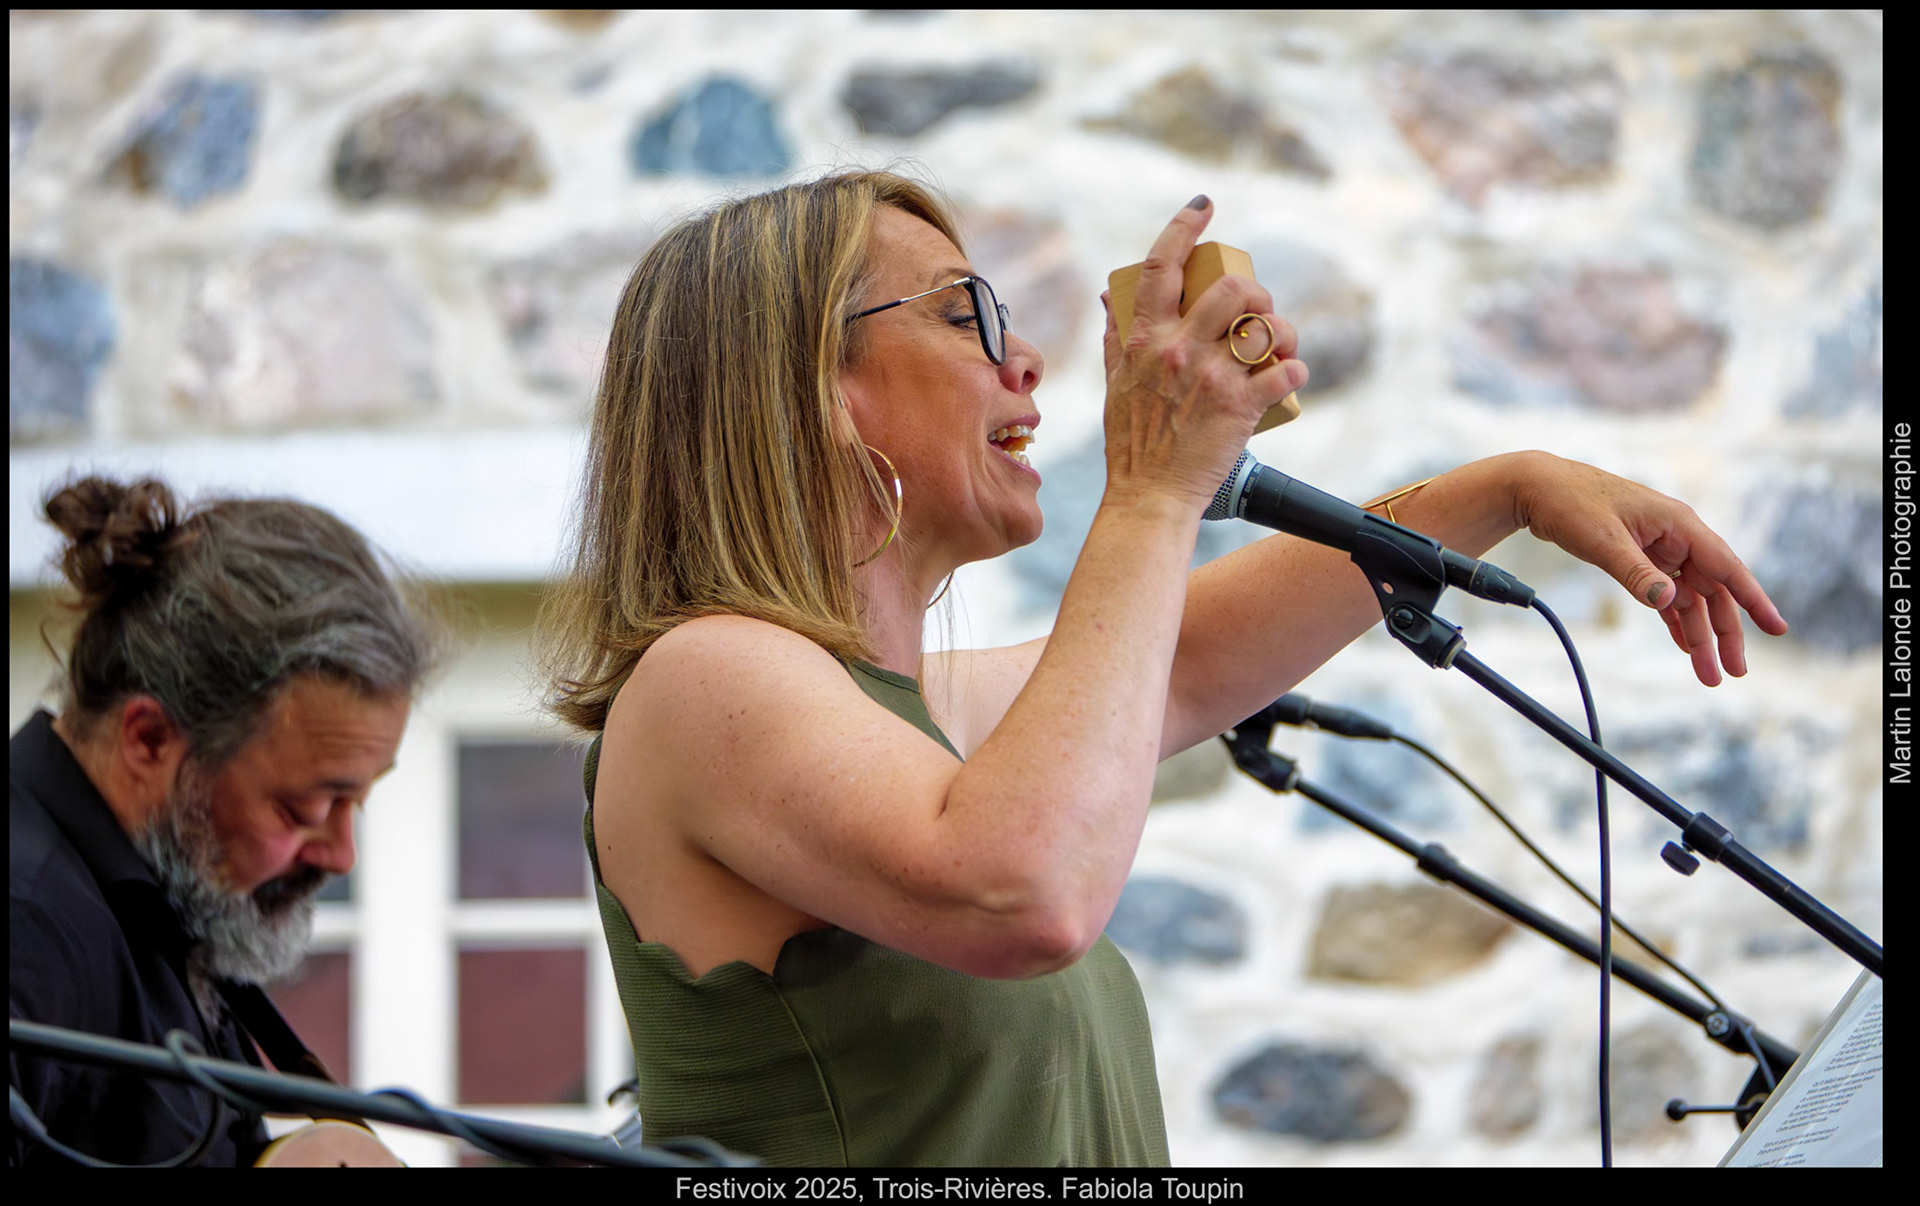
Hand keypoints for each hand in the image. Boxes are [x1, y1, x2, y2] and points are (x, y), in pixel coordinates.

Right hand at [1097, 197, 1307, 511]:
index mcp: (1144, 339)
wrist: (1148, 496)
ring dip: (1281, 328)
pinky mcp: (1239, 408)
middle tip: (1256, 307)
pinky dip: (1296, 370)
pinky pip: (1284, 373)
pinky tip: (1292, 375)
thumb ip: (1115, 337)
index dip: (1185, 226)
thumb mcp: (1114, 383)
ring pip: (1263, 326)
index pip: (1163, 265)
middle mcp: (1177, 350)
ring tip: (1280, 342)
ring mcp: (1210, 378)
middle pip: (1230, 288)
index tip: (1204, 206)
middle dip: (1253, 290)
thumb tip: (1110, 297)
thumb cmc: (1131, 442)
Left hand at [1514, 454, 1788, 685]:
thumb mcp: (1603, 540)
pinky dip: (1675, 621)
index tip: (1777, 628)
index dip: (1754, 600)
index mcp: (1679, 524)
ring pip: (1691, 598)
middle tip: (1734, 672)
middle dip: (1725, 633)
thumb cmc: (1572, 503)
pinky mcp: (1641, 558)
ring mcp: (1660, 549)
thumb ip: (1636, 572)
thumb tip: (1668, 601)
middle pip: (1714, 591)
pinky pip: (1667, 595)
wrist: (1538, 488)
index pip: (1727, 567)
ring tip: (1709, 674)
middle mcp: (1677, 537)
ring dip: (1699, 635)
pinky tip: (1683, 646)